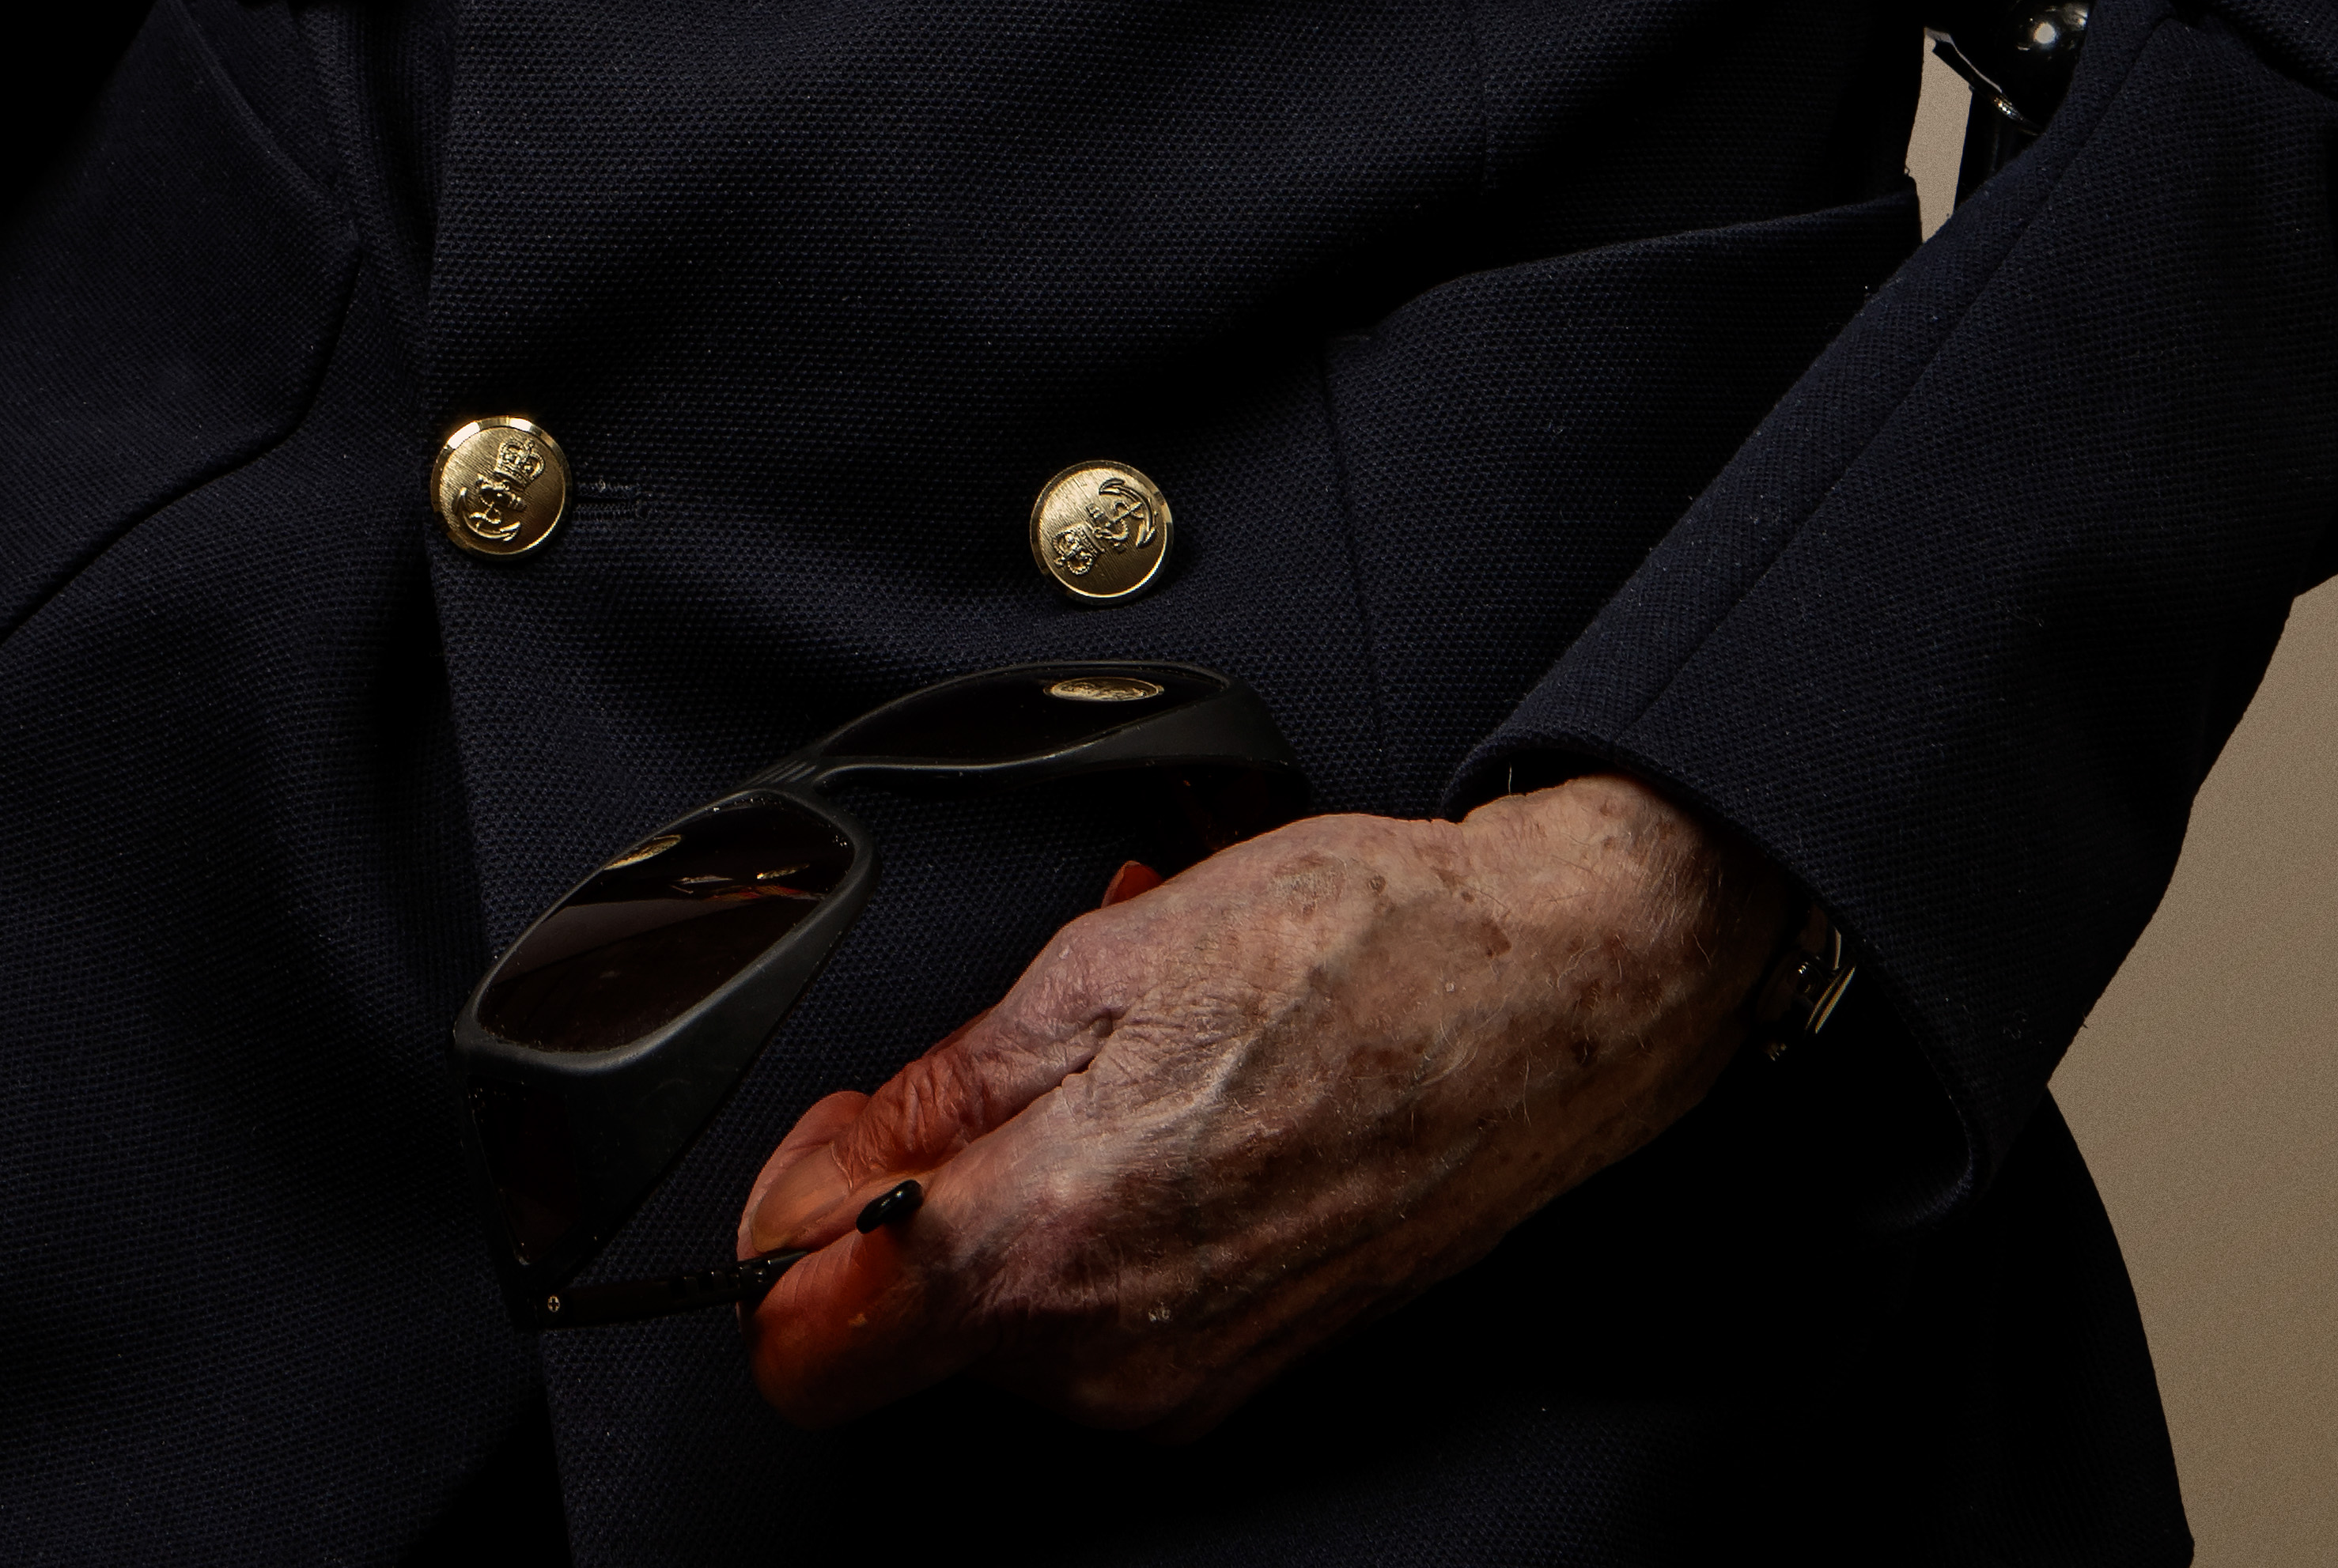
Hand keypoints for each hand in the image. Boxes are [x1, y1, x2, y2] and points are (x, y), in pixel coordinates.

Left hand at [741, 771, 1783, 1440]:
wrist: (1543, 1001)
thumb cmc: (1360, 952)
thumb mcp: (1106, 957)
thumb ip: (945, 1084)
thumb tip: (835, 1162)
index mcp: (1053, 1246)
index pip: (809, 1347)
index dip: (793, 1230)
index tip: (837, 1148)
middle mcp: (1112, 1356)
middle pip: (909, 1327)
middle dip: (926, 1194)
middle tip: (1013, 1066)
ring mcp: (1181, 1384)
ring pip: (1007, 1325)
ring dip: (1026, 1199)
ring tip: (1124, 1071)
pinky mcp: (1237, 1377)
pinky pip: (1101, 1329)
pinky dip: (1103, 1226)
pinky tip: (1177, 1119)